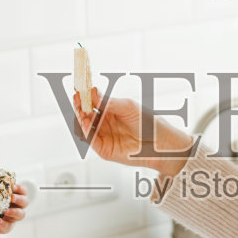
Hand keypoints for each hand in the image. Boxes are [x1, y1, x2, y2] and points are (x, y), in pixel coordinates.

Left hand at [0, 183, 30, 237]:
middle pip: (25, 202)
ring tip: (5, 211)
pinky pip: (8, 226)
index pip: (23, 191)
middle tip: (11, 197)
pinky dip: (4, 224)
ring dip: (14, 212)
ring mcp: (13, 217)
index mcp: (14, 196)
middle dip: (19, 199)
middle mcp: (16, 206)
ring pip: (21, 215)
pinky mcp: (7, 226)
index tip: (13, 186)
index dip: (21, 188)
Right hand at [74, 89, 193, 175]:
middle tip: (76, 96)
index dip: (84, 95)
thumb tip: (93, 93)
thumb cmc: (149, 123)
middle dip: (79, 104)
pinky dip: (85, 131)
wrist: (161, 143)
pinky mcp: (104, 150)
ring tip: (80, 108)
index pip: (92, 102)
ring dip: (80, 117)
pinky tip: (85, 122)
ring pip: (85, 127)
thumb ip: (109, 102)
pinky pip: (91, 140)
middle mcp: (104, 123)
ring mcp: (103, 137)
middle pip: (85, 114)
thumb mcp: (128, 107)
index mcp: (110, 111)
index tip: (79, 87)